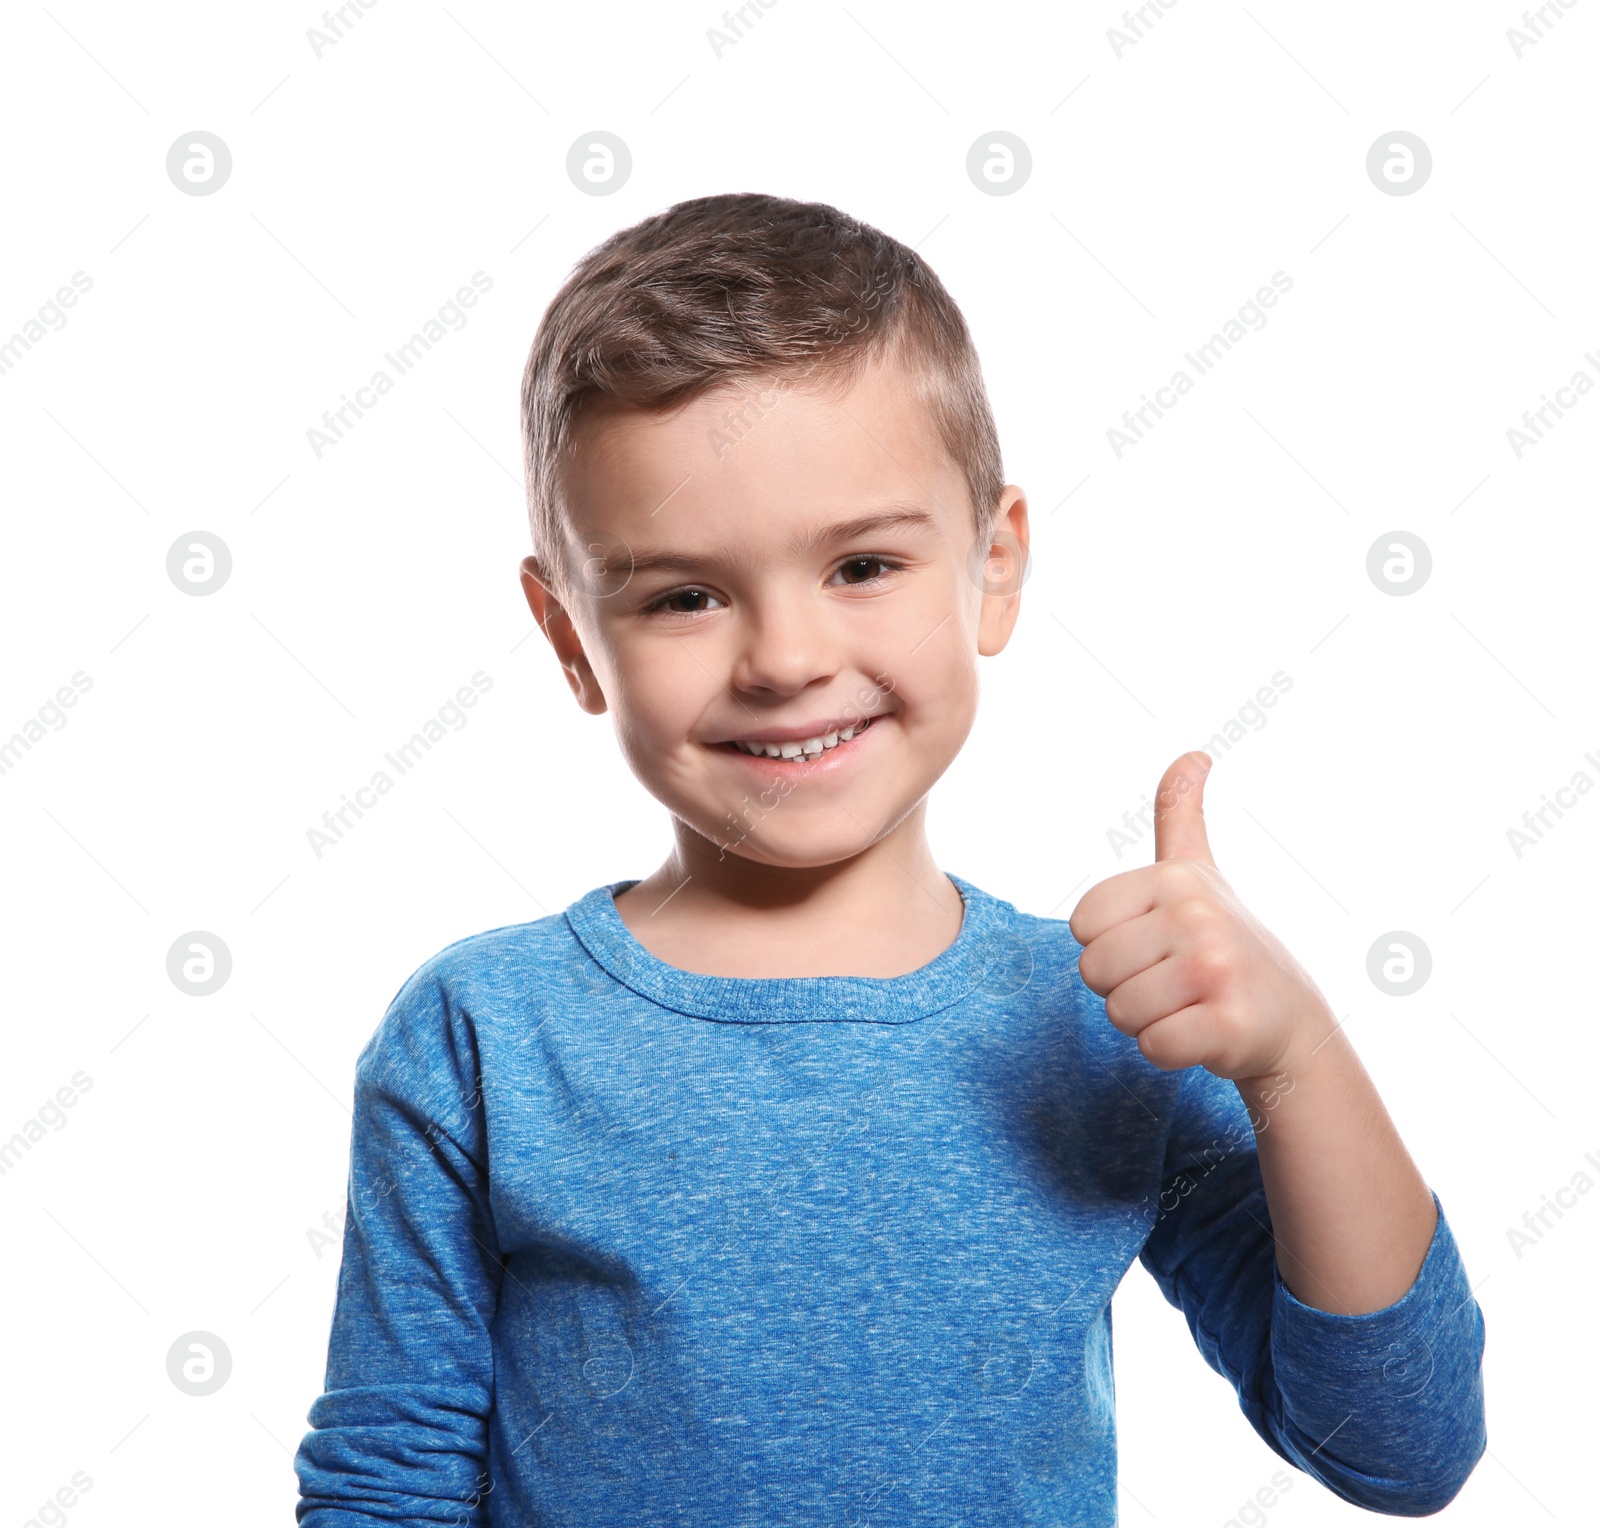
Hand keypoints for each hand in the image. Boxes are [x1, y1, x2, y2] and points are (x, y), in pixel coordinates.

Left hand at [1069, 751, 1333, 1085]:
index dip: (1109, 945)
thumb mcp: (1200, 871)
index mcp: (1175, 878)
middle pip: (1094, 972)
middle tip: (1174, 982)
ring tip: (1189, 1005)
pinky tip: (1204, 1034)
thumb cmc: (1226, 944)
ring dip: (1147, 1021)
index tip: (1155, 944)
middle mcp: (1197, 915)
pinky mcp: (1228, 1024)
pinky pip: (1152, 1047)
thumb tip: (1194, 752)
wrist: (1290, 1021)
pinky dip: (1169, 1051)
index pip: (1082, 925)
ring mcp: (1216, 968)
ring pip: (1120, 1013)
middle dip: (1125, 988)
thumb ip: (1181, 814)